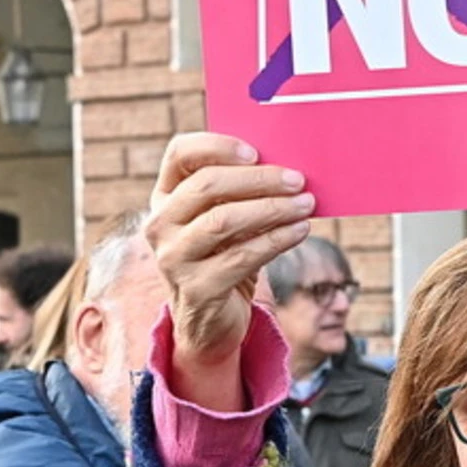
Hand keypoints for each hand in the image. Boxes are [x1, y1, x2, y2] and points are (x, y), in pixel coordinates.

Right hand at [145, 133, 316, 405]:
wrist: (210, 321)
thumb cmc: (223, 256)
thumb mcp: (224, 220)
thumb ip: (240, 193)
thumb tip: (288, 169)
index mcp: (164, 196)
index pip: (180, 153)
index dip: (217, 145)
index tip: (256, 151)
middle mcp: (160, 224)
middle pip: (207, 185)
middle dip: (258, 179)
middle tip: (297, 180)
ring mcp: (173, 258)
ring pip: (224, 221)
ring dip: (272, 209)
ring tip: (306, 204)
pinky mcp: (196, 289)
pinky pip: (242, 256)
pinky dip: (277, 240)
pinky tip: (300, 230)